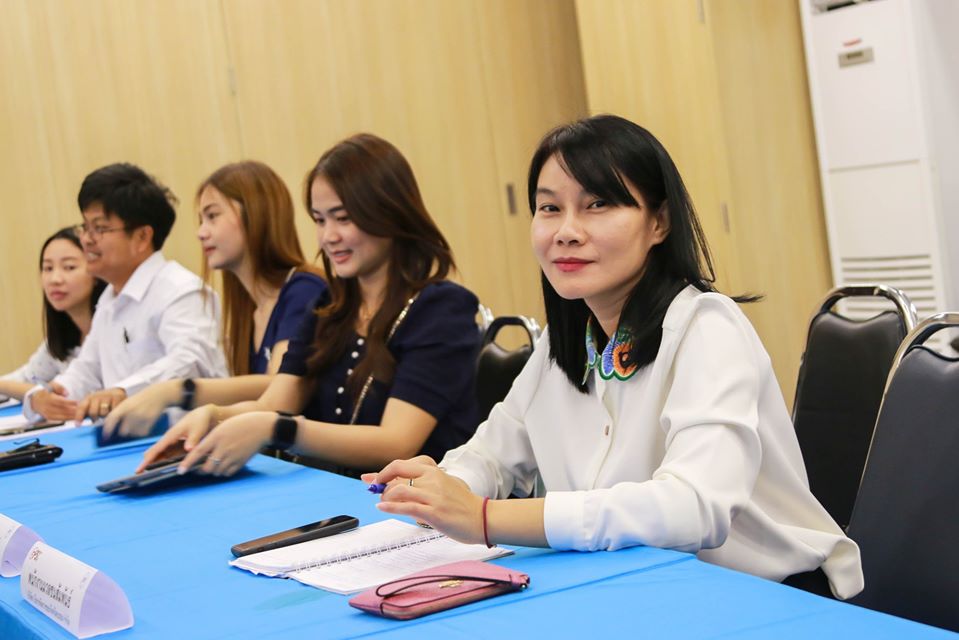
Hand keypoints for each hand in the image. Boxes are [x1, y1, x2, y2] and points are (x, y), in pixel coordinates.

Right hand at [30, 382, 76, 420]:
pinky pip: (58, 419)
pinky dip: (67, 419)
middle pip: (61, 410)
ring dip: (71, 416)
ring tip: (80, 414)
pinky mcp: (48, 417)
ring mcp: (47, 413)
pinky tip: (74, 417)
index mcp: (48, 398)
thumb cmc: (46, 391)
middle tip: (81, 409)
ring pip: (60, 416)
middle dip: (72, 410)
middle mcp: (46, 407)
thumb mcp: (51, 385)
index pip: (60, 401)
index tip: (77, 402)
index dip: (69, 402)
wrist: (34, 399)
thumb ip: (59, 387)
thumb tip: (67, 393)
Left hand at [76, 388, 126, 421]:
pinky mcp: (118, 397)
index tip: (78, 425)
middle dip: (95, 418)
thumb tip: (77, 424)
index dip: (79, 416)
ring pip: (104, 413)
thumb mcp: (91, 405)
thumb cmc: (101, 402)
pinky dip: (114, 412)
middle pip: (93, 412)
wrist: (115, 392)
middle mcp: (97, 396)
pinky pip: (114, 410)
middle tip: (97, 418)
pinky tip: (114, 410)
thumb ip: (84, 413)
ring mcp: (108, 396)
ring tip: (107, 413)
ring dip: (105, 416)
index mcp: (88, 398)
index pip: (81, 407)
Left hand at [103, 380, 179, 439]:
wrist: (158, 394)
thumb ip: (119, 413)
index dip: (107, 430)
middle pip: (122, 431)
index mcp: (124, 406)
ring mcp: (142, 417)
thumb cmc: (140, 399)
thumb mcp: (127, 402)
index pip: (111, 419)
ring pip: (133, 433)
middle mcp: (132, 412)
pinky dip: (142, 431)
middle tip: (127, 428)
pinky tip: (144, 424)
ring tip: (137, 424)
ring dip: (133, 431)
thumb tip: (110, 428)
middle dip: (123, 431)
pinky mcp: (150, 421)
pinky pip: (142, 433)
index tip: (105, 437)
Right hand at [137, 404, 219, 472]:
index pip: (156, 450)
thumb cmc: (200, 420)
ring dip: (155, 463)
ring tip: (149, 474)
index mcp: (171, 435)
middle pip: (154, 452)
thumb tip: (188, 449)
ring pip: (160, 454)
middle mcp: (169, 439)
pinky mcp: (177, 444)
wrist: (204, 414)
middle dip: (147, 463)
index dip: (147, 461)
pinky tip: (163, 468)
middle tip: (140, 476)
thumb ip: (193, 439)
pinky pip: (168, 454)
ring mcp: (172, 442)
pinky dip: (164, 461)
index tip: (138, 470)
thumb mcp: (198, 429)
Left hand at [178, 411, 274, 477]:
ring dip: (212, 471)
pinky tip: (224, 466)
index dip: (187, 464)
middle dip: (200, 470)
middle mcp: (223, 448)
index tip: (180, 471)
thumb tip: (201, 452)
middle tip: (197, 469)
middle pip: (206, 467)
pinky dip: (223, 472)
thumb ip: (212, 439)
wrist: (263, 427)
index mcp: (216, 437)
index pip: (197, 453)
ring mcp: (233, 457)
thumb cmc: (242, 423)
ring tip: (212, 466)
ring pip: (217, 472)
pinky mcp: (241, 462)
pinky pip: (228, 473)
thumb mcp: (223, 427)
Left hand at [363, 457, 485, 544]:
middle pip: (397, 472)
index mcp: (434, 471)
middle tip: (373, 489)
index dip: (384, 471)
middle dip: (380, 481)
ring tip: (382, 502)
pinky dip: (390, 507)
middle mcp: (432, 479)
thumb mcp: (444, 485)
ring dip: (384, 496)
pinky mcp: (434, 512)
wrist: (483, 518)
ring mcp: (433, 495)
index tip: (372, 478)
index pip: (402, 464)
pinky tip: (382, 508)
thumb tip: (400, 487)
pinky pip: (406, 506)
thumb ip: (425, 483)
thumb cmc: (463, 504)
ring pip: (398, 490)